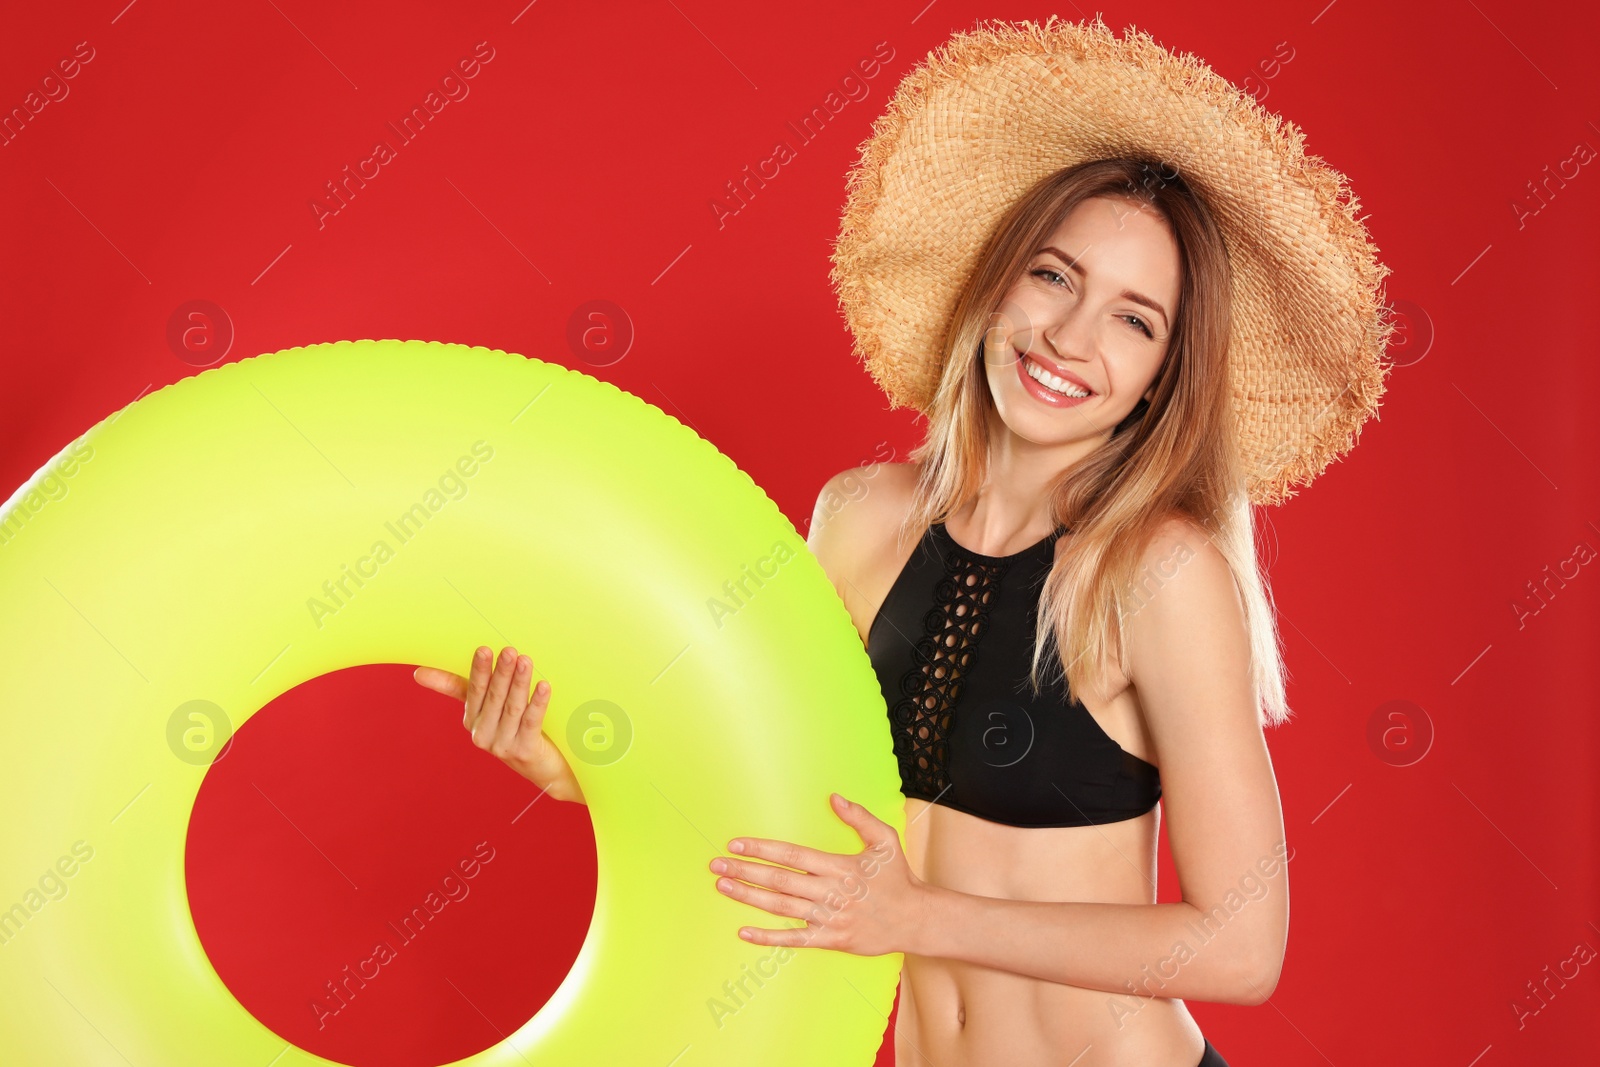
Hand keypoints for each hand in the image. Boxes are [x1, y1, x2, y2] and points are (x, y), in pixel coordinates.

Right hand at [413, 645, 584, 803]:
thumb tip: (418, 673)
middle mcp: (483, 734)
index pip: (473, 691)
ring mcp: (503, 745)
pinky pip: (531, 722)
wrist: (539, 766)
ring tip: (525, 661)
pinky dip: (537, 703)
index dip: (479, 671)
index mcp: (472, 720)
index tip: (483, 650)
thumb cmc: (511, 729)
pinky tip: (544, 686)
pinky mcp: (525, 751)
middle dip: (501, 673)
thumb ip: (460, 687)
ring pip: (512, 708)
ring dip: (519, 683)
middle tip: (509, 651)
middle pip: (494, 698)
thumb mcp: (485, 708)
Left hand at [709, 792, 924, 955]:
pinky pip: (795, 939)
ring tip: (723, 887)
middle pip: (780, 880)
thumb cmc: (898, 878)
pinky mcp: (831, 940)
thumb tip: (834, 797)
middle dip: (745, 872)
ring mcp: (829, 918)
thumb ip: (859, 817)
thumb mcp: (885, 840)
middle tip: (716, 866)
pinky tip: (745, 932)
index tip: (736, 844)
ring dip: (749, 897)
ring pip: (781, 907)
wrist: (916, 920)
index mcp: (839, 866)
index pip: (792, 855)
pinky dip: (768, 937)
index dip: (762, 849)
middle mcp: (830, 891)